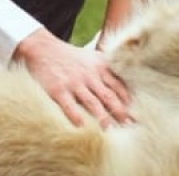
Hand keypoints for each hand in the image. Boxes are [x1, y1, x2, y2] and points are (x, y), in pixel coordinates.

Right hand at [12, 29, 132, 127]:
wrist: (42, 48)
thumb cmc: (70, 57)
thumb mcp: (91, 57)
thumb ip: (107, 70)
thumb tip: (124, 86)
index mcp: (99, 67)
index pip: (118, 86)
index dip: (127, 101)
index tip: (135, 114)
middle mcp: (89, 75)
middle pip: (109, 96)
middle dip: (121, 112)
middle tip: (130, 125)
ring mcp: (74, 83)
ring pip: (92, 102)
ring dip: (103, 117)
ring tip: (111, 130)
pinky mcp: (58, 89)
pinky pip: (69, 106)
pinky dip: (76, 116)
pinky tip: (82, 127)